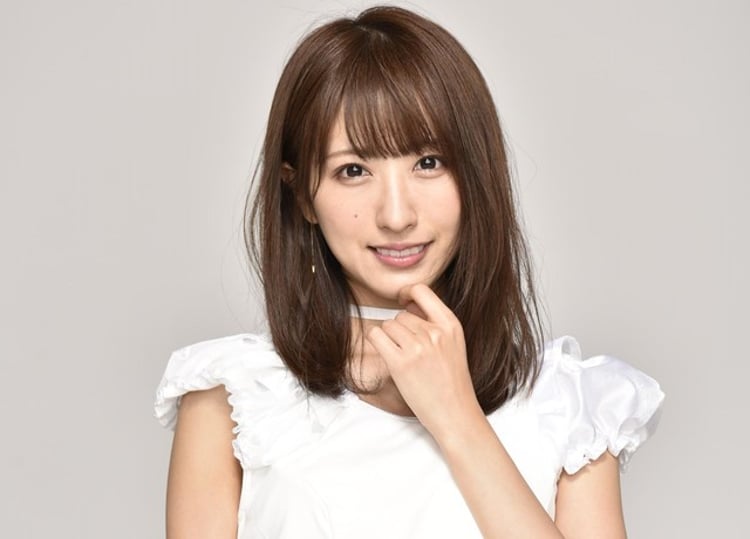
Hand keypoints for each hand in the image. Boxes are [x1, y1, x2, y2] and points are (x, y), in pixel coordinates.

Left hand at [366, 284, 483, 440]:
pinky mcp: (400, 363)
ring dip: (389, 339)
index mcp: (450, 324)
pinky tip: (386, 355)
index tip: (403, 301)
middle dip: (400, 330)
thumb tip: (406, 305)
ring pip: (388, 326)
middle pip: (400, 315)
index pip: (421, 290)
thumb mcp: (453, 344)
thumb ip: (434, 323)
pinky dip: (376, 343)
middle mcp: (435, 332)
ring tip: (403, 358)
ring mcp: (417, 347)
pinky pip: (376, 336)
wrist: (455, 413)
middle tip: (410, 352)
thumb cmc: (452, 382)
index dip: (407, 293)